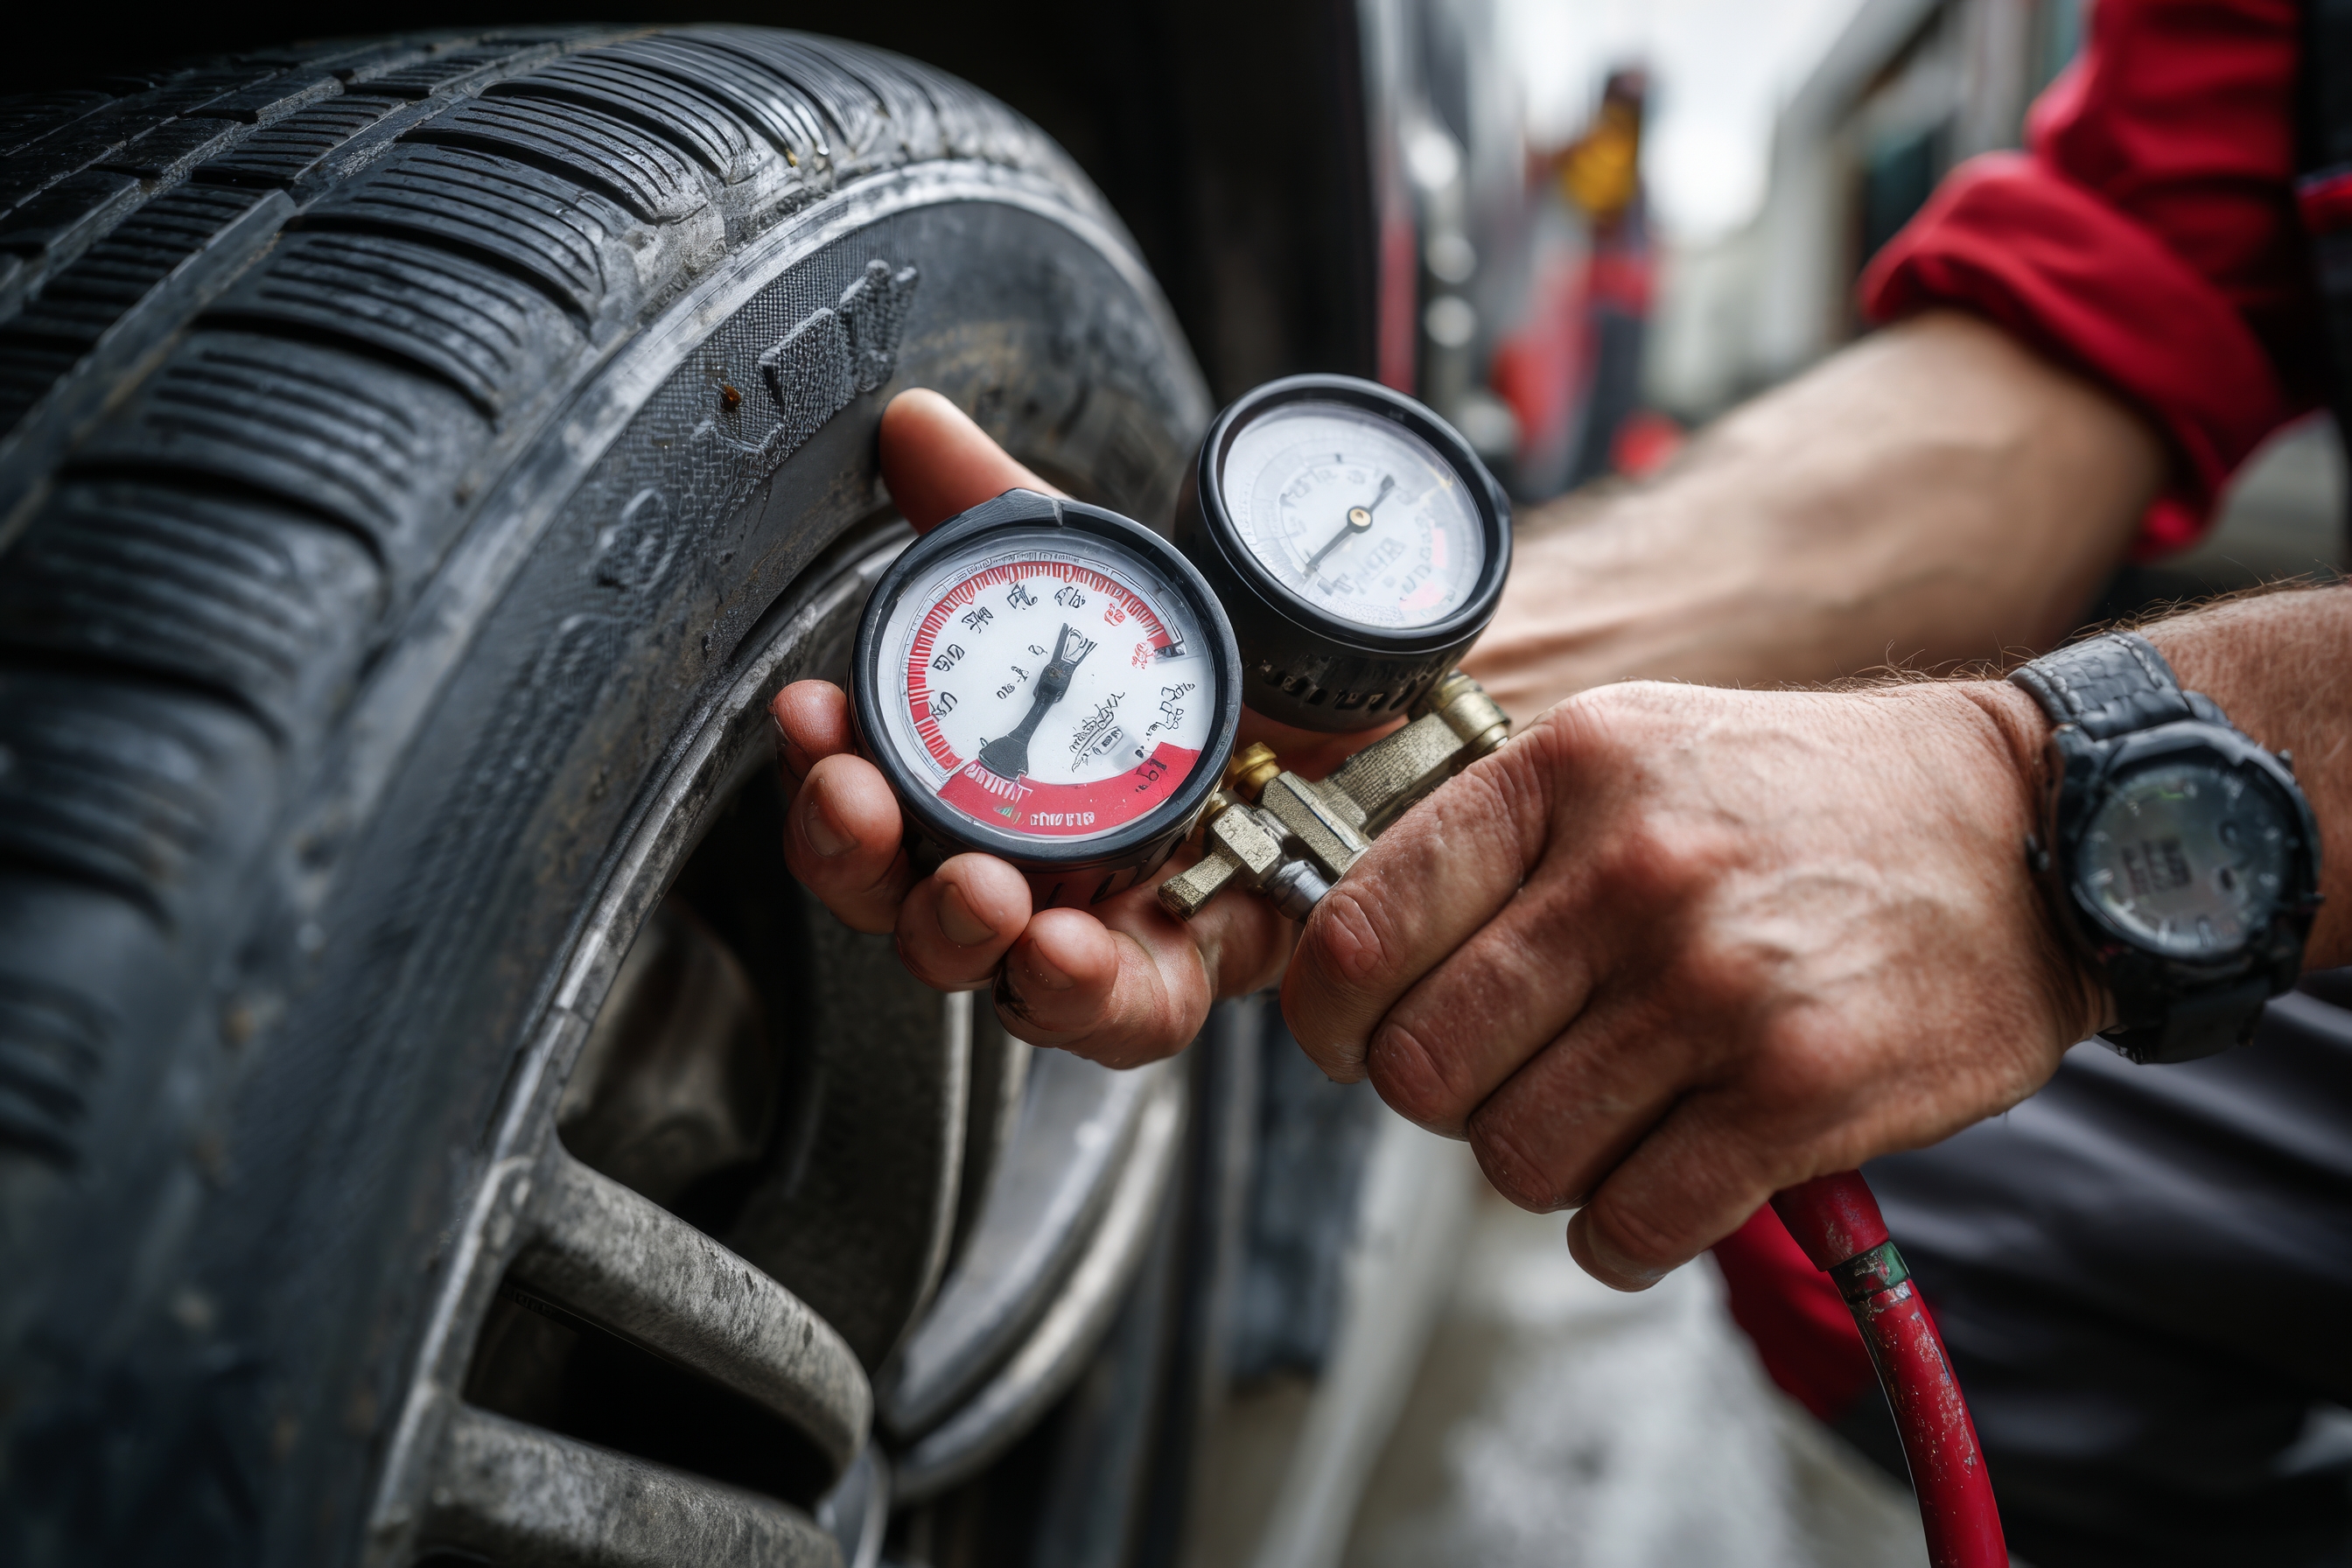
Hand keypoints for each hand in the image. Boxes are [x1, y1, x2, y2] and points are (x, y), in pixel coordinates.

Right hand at [773, 390, 1333, 1063]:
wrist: (1372, 723)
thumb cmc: (1215, 675)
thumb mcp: (1108, 581)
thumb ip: (1004, 510)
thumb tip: (914, 424)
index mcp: (977, 785)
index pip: (867, 793)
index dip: (819, 764)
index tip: (809, 714)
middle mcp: (1017, 870)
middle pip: (897, 898)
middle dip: (857, 856)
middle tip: (857, 806)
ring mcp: (1092, 932)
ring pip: (989, 971)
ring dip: (957, 934)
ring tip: (977, 891)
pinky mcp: (1181, 974)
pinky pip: (1119, 1016)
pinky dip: (1083, 996)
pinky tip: (1069, 955)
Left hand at [1280, 678, 2104, 1289]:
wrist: (2028, 832)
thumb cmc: (1805, 801)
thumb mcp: (1629, 752)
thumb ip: (1494, 845)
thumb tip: (1349, 969)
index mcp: (1565, 772)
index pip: (1359, 933)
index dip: (1328, 1017)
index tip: (1350, 1040)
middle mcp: (1631, 872)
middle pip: (1424, 1069)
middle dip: (1448, 1100)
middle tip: (1507, 1080)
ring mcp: (1715, 988)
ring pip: (1517, 1158)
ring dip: (1547, 1164)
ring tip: (1614, 1113)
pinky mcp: (1797, 1095)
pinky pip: (1628, 1225)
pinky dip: (1623, 1234)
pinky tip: (1662, 1183)